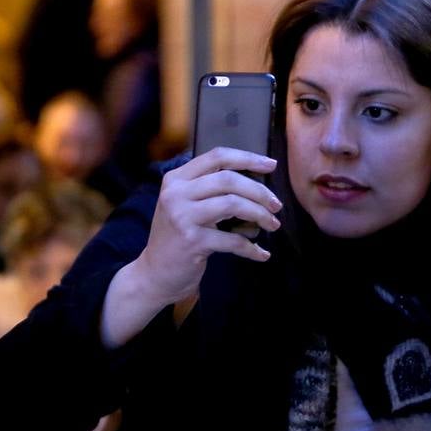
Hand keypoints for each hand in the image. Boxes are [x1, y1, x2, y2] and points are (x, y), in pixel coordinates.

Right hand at [100, 148, 279, 346]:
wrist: (154, 273)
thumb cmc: (178, 237)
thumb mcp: (186, 205)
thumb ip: (210, 189)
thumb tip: (257, 178)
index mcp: (176, 179)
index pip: (217, 156)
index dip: (248, 158)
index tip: (271, 165)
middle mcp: (176, 193)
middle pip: (229, 179)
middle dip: (260, 191)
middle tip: (276, 205)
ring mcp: (182, 216)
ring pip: (233, 204)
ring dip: (260, 215)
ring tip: (273, 224)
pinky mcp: (192, 241)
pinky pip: (232, 240)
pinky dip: (251, 248)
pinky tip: (262, 254)